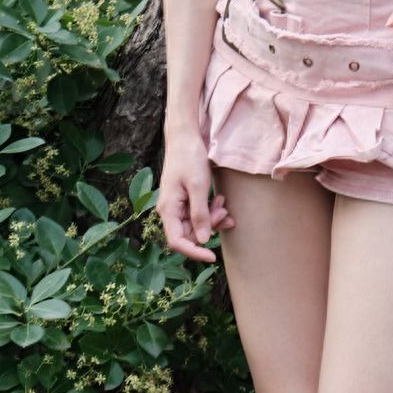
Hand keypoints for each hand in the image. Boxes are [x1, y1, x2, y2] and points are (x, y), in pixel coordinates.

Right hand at [157, 128, 236, 263]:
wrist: (185, 135)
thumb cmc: (189, 157)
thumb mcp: (198, 185)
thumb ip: (200, 214)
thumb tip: (202, 241)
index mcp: (168, 209)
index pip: (178, 242)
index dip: (194, 252)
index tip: (213, 257)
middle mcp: (169, 210)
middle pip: (189, 234)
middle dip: (209, 227)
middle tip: (225, 213)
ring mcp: (177, 205)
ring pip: (196, 224)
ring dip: (212, 218)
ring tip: (223, 202)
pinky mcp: (184, 199)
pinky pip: (198, 213)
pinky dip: (210, 210)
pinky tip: (220, 200)